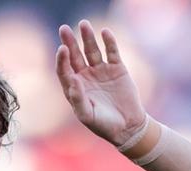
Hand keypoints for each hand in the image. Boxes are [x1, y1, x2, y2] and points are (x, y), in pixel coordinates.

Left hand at [55, 20, 146, 146]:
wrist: (129, 127)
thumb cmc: (104, 125)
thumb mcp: (88, 116)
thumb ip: (78, 99)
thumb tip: (72, 80)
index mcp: (75, 89)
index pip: (64, 70)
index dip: (62, 60)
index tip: (62, 49)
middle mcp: (86, 77)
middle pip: (75, 56)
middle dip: (69, 42)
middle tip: (64, 29)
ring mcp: (101, 71)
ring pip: (92, 50)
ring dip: (87, 38)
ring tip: (84, 24)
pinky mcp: (117, 68)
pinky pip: (112, 52)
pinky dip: (109, 42)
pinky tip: (105, 32)